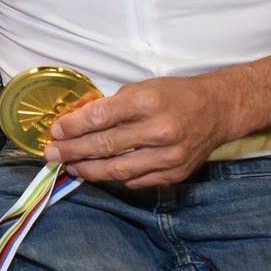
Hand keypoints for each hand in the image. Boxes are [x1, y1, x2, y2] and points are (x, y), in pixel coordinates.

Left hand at [43, 78, 231, 188]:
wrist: (218, 110)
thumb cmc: (175, 95)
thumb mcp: (142, 88)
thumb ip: (110, 106)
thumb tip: (75, 122)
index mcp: (148, 102)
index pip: (101, 117)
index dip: (73, 126)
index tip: (55, 131)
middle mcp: (159, 130)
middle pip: (106, 146)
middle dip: (73, 151)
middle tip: (52, 154)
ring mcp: (169, 156)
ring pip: (118, 170)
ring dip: (89, 170)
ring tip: (71, 167)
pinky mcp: (175, 174)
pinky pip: (136, 181)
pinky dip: (115, 178)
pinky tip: (100, 173)